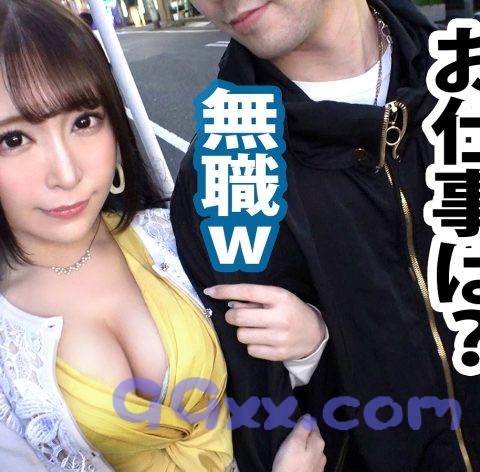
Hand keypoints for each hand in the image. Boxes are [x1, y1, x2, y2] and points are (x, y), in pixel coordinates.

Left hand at [203, 284, 325, 360]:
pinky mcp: (278, 354)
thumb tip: (229, 303)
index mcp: (280, 297)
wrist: (315, 334)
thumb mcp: (277, 298)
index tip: (210, 291)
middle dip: (231, 316)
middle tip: (236, 316)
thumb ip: (254, 299)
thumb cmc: (291, 310)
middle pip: (239, 317)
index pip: (248, 291)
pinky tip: (262, 340)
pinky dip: (251, 345)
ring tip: (255, 328)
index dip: (226, 291)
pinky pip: (250, 350)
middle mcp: (280, 317)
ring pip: (242, 335)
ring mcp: (280, 337)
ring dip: (242, 331)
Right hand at [272, 416, 326, 471]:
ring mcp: (319, 466)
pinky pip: (309, 460)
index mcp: (318, 442)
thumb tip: (308, 416)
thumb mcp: (294, 441)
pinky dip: (304, 457)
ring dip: (304, 447)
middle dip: (304, 435)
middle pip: (313, 437)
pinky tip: (296, 460)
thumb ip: (303, 427)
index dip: (302, 423)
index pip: (312, 424)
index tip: (292, 425)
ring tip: (292, 448)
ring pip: (311, 450)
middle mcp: (322, 453)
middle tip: (290, 435)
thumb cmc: (289, 464)